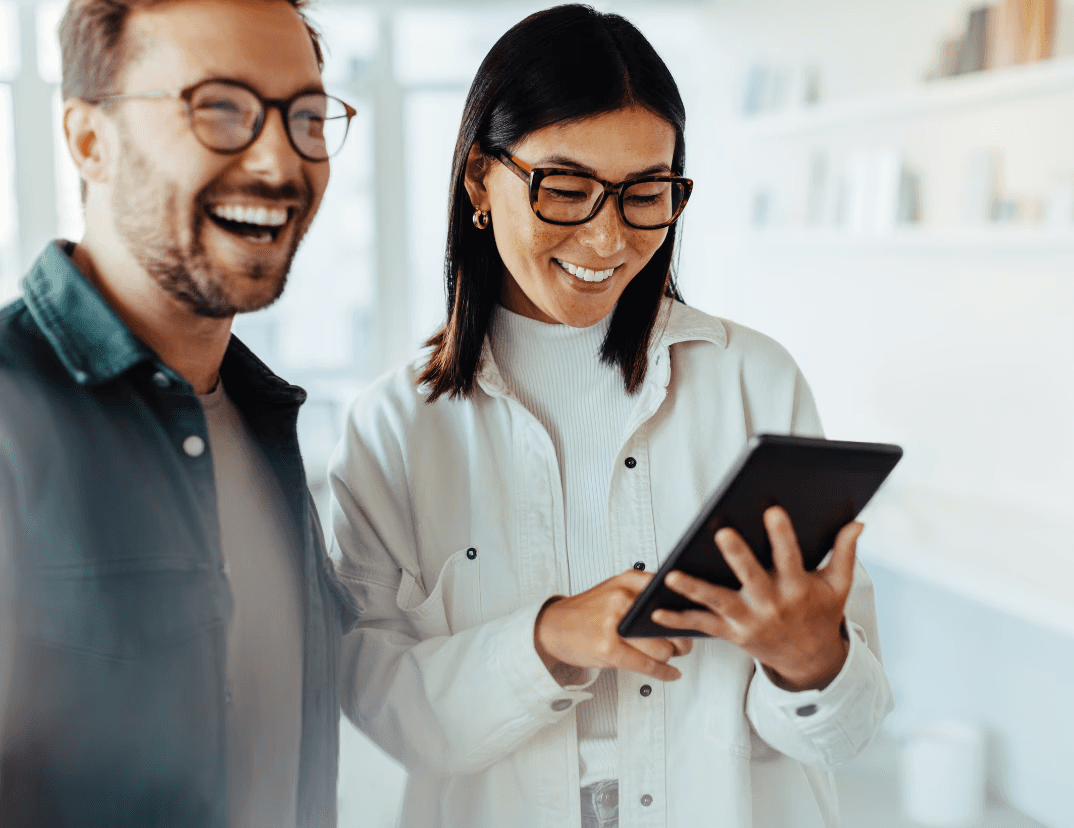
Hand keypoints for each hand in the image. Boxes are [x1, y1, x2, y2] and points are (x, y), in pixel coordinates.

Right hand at [535, 571, 693, 682]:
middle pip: (670, 624)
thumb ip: (644, 593)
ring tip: (670, 656)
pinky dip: (664, 672)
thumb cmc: (587, 611)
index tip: (698, 616)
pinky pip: (648, 665)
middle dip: (681, 638)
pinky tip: (672, 673)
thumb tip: (684, 608)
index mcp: (627, 580)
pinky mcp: (609, 649)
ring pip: (661, 647)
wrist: (553, 627)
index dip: (688, 607)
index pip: (670, 590)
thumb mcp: (615, 589)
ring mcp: (614, 624)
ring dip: (670, 656)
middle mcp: (622, 598)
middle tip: (684, 643)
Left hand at [653, 506, 858, 690]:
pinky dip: (679, 619)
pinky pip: (702, 625)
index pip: (790, 557)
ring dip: (694, 589)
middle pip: (751, 577)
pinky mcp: (732, 633)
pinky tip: (656, 611)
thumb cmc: (821, 615)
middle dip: (737, 556)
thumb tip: (857, 522)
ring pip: (718, 602)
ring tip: (671, 576)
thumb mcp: (838, 586)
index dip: (782, 534)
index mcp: (797, 587)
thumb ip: (844, 552)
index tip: (773, 510)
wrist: (811, 662)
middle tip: (722, 533)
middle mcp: (772, 604)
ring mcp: (749, 620)